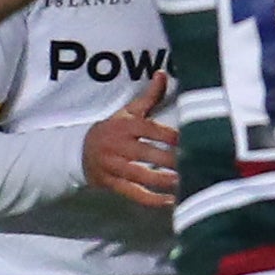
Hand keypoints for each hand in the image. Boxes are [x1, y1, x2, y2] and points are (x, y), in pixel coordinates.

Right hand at [82, 70, 179, 207]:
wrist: (80, 152)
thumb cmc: (112, 130)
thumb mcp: (127, 112)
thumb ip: (149, 96)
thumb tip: (162, 74)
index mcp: (125, 126)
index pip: (150, 130)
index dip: (171, 136)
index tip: (191, 140)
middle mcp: (118, 146)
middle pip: (147, 154)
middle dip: (171, 160)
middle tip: (194, 164)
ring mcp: (114, 167)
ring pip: (141, 176)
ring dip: (164, 180)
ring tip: (186, 182)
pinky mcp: (112, 184)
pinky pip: (134, 194)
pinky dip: (153, 200)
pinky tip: (171, 201)